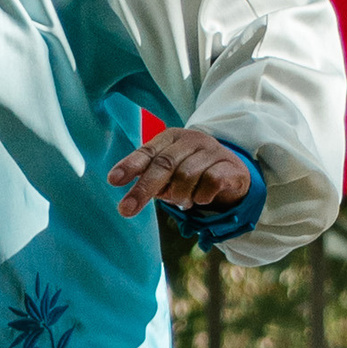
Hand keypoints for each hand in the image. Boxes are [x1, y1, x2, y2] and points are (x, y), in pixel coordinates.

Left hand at [107, 126, 250, 223]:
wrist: (233, 172)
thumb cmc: (192, 171)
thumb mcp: (169, 172)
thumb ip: (151, 178)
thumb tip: (132, 197)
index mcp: (171, 137)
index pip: (147, 151)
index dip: (130, 165)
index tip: (113, 180)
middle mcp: (191, 140)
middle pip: (164, 165)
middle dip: (143, 189)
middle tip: (126, 210)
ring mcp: (212, 150)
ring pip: (186, 176)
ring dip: (179, 196)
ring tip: (182, 201)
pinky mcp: (229, 165)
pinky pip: (210, 183)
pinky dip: (200, 196)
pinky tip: (200, 199)